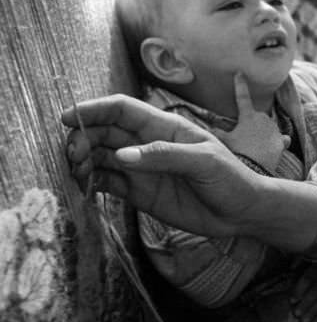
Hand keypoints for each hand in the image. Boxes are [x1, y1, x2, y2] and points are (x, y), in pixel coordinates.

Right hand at [62, 94, 264, 237]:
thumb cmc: (231, 179)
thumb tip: (122, 155)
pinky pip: (109, 183)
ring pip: (101, 157)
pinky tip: (85, 189)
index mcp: (164, 127)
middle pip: (104, 132)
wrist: (242, 212)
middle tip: (72, 155)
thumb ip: (164, 156)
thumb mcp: (204, 163)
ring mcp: (142, 168)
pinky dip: (92, 184)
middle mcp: (147, 144)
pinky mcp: (139, 192)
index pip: (121, 109)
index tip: (68, 118)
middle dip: (83, 138)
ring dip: (84, 161)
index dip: (94, 110)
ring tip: (76, 173)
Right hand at [216, 73, 289, 171]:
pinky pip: (282, 139)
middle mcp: (264, 120)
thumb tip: (209, 127)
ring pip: (269, 128)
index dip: (240, 84)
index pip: (242, 97)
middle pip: (258, 117)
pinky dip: (280, 142)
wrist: (251, 169)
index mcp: (248, 117)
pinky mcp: (281, 143)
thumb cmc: (235, 153)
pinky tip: (279, 146)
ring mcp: (274, 131)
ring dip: (264, 134)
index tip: (240, 72)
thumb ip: (216, 132)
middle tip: (244, 139)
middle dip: (252, 124)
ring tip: (256, 147)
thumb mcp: (223, 141)